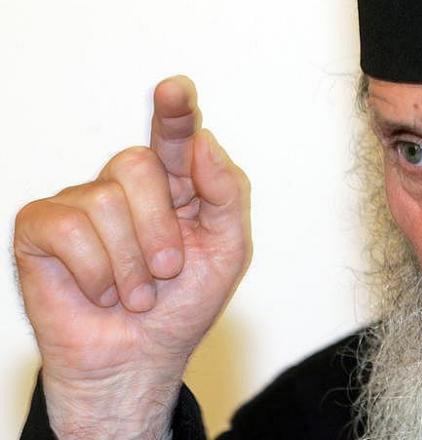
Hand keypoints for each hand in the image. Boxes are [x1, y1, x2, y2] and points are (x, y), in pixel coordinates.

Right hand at [13, 76, 251, 437]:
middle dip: (160, 228)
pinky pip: (69, 229)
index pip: (173, 136)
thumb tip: (202, 140)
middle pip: (138, 164)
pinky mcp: (44, 228)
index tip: (177, 90)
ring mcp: (82, 204)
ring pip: (106, 199)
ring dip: (131, 263)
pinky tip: (101, 293)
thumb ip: (226, 192)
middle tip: (167, 271)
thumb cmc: (184, 305)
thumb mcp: (227, 250)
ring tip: (136, 294)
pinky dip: (96, 273)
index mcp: (174, 186)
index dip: (174, 111)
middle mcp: (126, 186)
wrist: (141, 358)